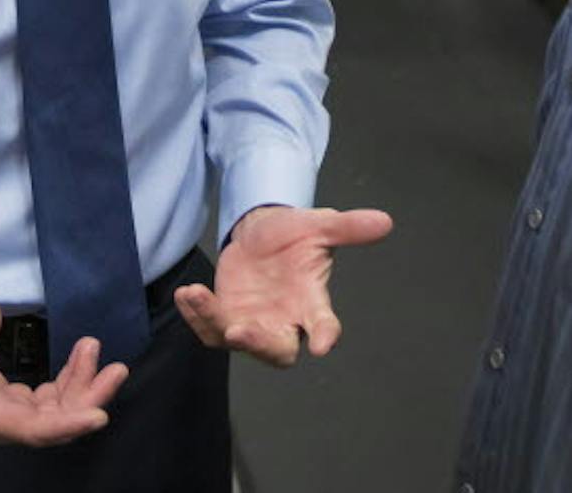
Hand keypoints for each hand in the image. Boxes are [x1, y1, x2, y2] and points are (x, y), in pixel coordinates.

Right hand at [0, 292, 128, 446]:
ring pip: (56, 413)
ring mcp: (6, 414)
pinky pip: (49, 401)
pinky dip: (69, 382)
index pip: (34, 428)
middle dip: (88, 399)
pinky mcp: (10, 404)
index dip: (68, 423)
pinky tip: (80, 359)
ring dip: (82, 387)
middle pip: (54, 423)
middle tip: (115, 369)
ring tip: (96, 352)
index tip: (99, 414)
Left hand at [173, 205, 393, 367]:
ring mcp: (253, 322)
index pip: (324, 324)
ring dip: (214, 324)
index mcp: (311, 302)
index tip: (322, 344)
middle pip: (277, 351)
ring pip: (235, 341)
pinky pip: (210, 329)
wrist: (261, 231)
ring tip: (198, 296)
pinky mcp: (226, 317)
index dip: (324, 334)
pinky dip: (196, 315)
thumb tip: (384, 221)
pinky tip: (186, 294)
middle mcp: (283, 321)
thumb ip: (347, 227)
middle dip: (258, 345)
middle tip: (239, 331)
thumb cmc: (295, 233)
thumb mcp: (319, 224)